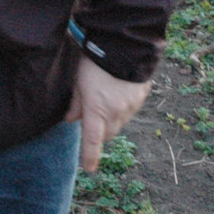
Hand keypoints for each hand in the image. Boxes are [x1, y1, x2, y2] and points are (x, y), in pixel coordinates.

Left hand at [63, 54, 151, 172]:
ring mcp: (131, 105)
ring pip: (120, 122)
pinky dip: (123, 107)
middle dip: (100, 132)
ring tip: (104, 98)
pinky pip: (131, 109)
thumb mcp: (77, 81)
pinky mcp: (142, 96)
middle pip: (108, 133)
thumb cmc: (94, 61)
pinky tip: (117, 91)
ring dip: (112, 119)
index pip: (92, 140)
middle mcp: (116, 113)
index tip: (89, 168)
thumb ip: (75, 103)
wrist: (122, 45)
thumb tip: (71, 119)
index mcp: (97, 111)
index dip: (90, 156)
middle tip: (91, 119)